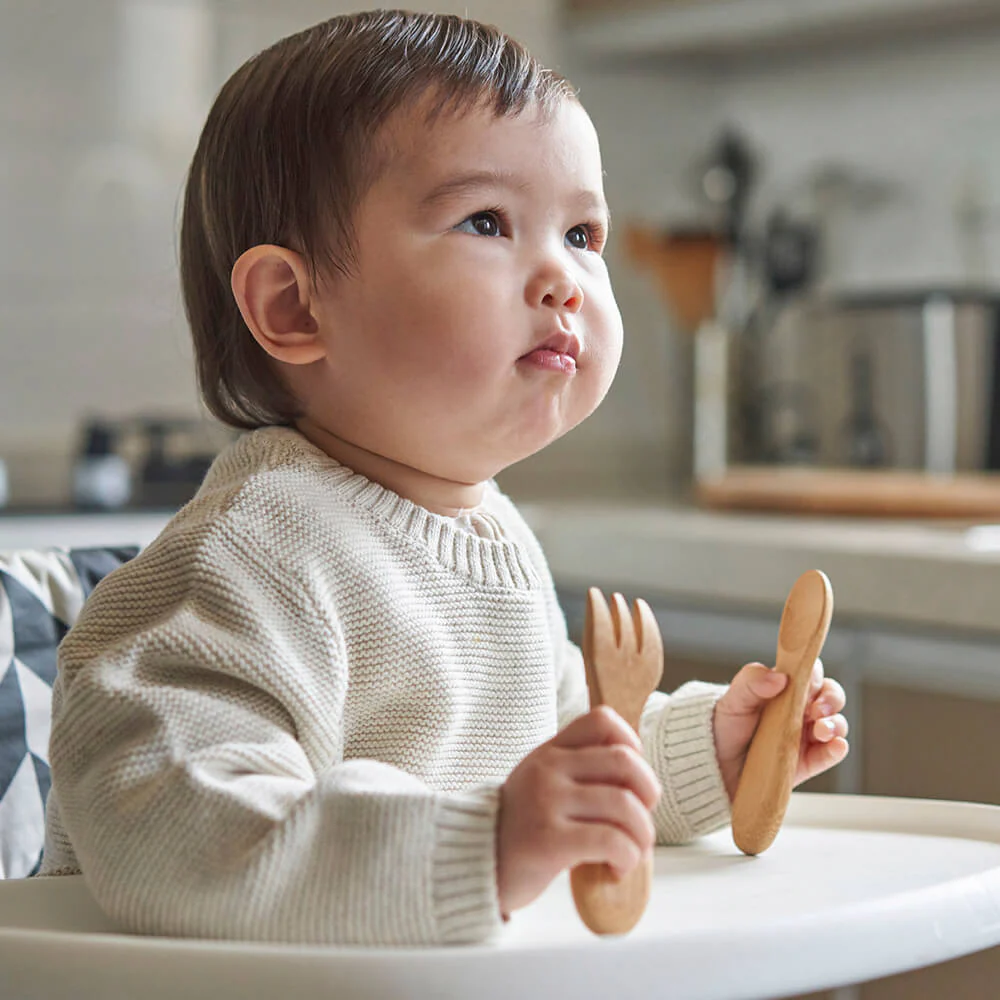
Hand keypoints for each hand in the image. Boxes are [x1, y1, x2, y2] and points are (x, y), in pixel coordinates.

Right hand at [496, 706, 660, 915]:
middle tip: (641, 819)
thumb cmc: (519, 829)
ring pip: (624, 805)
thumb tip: (637, 782)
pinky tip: (616, 868)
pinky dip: (627, 857)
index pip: (602, 720)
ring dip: (642, 834)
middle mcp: (548, 769)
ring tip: (631, 852)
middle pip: (625, 762)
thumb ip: (578, 773)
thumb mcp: (540, 783)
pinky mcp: (550, 840)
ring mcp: (547, 802)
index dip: (631, 744)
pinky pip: (610, 841)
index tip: (629, 779)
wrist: (470, 863)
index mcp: (550, 752)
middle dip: (649, 792)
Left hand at [713, 659, 848, 801]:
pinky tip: (835, 746)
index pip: (810, 673)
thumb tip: (780, 677)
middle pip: (830, 696)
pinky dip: (837, 749)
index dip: (813, 675)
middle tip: (816, 710)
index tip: (807, 682)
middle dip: (831, 700)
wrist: (714, 764)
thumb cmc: (725, 726)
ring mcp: (805, 736)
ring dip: (835, 724)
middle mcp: (799, 709)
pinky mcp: (806, 762)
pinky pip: (830, 754)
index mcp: (784, 689)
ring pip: (835, 724)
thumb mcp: (733, 700)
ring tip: (820, 730)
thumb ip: (751, 682)